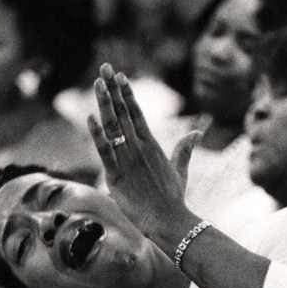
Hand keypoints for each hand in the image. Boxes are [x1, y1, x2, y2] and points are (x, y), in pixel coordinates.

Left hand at [87, 63, 201, 250]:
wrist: (168, 220)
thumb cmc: (173, 199)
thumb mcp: (180, 171)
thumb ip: (185, 150)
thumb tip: (197, 133)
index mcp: (151, 145)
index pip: (137, 113)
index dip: (127, 93)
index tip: (119, 76)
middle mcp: (139, 148)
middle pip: (123, 112)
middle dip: (113, 89)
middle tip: (104, 68)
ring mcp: (127, 160)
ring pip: (113, 127)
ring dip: (104, 103)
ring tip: (97, 83)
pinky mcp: (117, 175)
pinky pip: (105, 151)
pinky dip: (97, 135)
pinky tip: (90, 118)